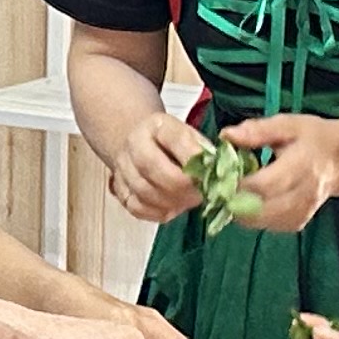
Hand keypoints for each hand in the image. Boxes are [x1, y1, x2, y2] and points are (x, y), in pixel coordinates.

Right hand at [103, 103, 211, 225]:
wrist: (141, 147)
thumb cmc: (174, 145)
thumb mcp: (192, 138)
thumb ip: (204, 152)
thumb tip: (218, 171)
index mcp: (157, 126)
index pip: (175, 139)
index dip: (194, 159)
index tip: (210, 172)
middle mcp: (134, 143)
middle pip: (152, 167)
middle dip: (181, 186)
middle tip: (200, 194)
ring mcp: (123, 168)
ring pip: (144, 191)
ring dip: (172, 201)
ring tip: (189, 201)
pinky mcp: (120, 190)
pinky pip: (137, 208)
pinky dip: (158, 212)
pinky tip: (173, 208)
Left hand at [221, 115, 338, 235]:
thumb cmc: (311, 138)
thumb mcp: (288, 124)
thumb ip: (257, 131)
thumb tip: (226, 135)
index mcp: (301, 165)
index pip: (265, 184)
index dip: (239, 185)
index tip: (221, 177)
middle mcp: (304, 193)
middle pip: (261, 209)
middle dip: (235, 201)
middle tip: (221, 188)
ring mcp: (302, 211)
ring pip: (262, 221)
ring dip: (241, 210)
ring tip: (234, 192)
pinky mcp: (298, 222)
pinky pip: (268, 225)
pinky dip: (253, 216)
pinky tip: (250, 200)